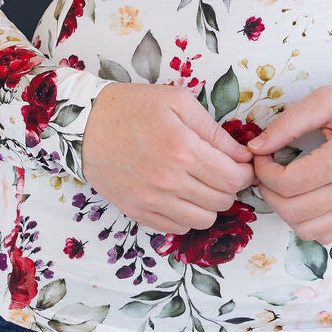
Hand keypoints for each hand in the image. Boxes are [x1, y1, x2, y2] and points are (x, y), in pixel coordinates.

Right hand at [80, 83, 256, 233]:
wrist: (85, 125)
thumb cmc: (134, 107)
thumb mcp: (178, 102)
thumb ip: (213, 131)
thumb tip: (242, 156)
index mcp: (183, 149)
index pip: (233, 178)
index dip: (245, 173)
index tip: (242, 164)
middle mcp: (169, 181)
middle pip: (222, 201)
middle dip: (229, 186)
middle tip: (221, 170)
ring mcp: (152, 201)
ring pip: (204, 220)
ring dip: (210, 204)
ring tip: (200, 183)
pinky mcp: (137, 213)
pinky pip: (178, 228)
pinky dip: (187, 215)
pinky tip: (180, 195)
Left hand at [246, 83, 331, 244]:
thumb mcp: (327, 101)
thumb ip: (288, 123)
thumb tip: (256, 148)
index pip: (287, 183)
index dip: (263, 173)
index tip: (261, 157)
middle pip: (292, 211)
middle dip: (269, 193)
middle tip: (266, 173)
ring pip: (308, 231)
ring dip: (285, 212)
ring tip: (283, 187)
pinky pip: (328, 236)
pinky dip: (308, 224)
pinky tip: (305, 200)